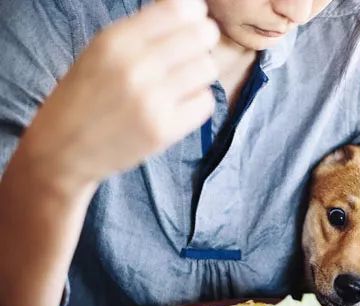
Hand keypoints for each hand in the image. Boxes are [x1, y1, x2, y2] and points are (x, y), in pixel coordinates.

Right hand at [19, 0, 218, 192]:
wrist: (62, 149)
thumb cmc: (86, 97)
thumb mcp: (102, 52)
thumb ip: (143, 31)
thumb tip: (191, 10)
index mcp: (115, 41)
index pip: (176, 10)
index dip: (195, 13)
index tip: (196, 20)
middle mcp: (134, 67)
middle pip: (200, 37)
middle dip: (204, 40)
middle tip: (196, 51)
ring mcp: (151, 101)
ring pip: (207, 69)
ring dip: (201, 72)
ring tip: (184, 80)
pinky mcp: (163, 131)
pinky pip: (205, 103)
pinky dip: (198, 101)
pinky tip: (181, 104)